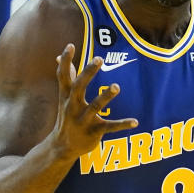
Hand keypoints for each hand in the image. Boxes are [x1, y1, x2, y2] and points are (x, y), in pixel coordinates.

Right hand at [51, 43, 137, 158]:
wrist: (62, 146)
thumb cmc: (66, 117)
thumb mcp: (63, 97)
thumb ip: (65, 77)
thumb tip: (57, 57)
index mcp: (65, 96)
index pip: (63, 76)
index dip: (65, 61)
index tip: (70, 45)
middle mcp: (72, 106)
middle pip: (78, 87)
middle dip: (88, 73)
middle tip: (99, 59)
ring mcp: (83, 120)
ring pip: (94, 107)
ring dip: (105, 96)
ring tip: (116, 86)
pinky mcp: (93, 132)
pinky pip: (109, 127)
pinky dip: (122, 124)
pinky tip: (135, 122)